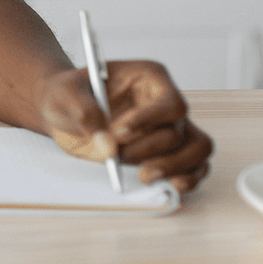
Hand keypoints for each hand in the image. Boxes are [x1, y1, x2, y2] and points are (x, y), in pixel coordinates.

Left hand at [36, 60, 213, 192]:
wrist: (64, 110)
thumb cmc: (68, 94)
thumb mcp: (65, 93)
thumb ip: (85, 112)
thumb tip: (108, 145)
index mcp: (149, 77)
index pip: (169, 102)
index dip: (149, 121)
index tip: (120, 133)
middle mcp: (165, 101)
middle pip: (179, 130)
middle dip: (150, 149)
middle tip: (120, 155)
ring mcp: (170, 127)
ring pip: (197, 148)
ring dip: (173, 167)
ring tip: (144, 176)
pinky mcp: (168, 151)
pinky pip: (196, 165)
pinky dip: (189, 178)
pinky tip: (171, 186)